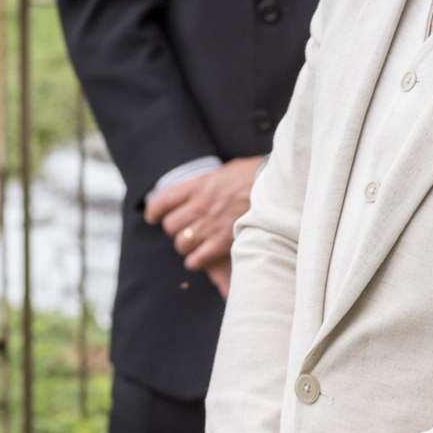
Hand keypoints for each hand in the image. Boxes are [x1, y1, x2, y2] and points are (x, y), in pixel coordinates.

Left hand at [145, 158, 263, 278]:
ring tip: (192, 244)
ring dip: (185, 246)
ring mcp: (210, 225)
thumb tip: (202, 190)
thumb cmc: (257, 176)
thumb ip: (210, 182)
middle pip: (170, 226)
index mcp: (198, 185)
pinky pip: (197, 258)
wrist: (279, 188)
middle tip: (183, 229)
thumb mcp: (227, 171)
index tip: (153, 216)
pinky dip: (195, 261)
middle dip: (175, 229)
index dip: (154, 211)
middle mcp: (200, 206)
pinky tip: (198, 259)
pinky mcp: (223, 242)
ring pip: (181, 243)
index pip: (162, 201)